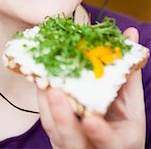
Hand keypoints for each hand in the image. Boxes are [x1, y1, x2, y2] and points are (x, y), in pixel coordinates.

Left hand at [37, 27, 145, 148]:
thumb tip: (130, 32)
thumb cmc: (122, 122)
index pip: (108, 143)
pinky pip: (47, 120)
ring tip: (43, 80)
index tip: (91, 121)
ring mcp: (70, 146)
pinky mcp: (56, 136)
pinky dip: (43, 100)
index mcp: (117, 144)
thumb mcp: (131, 104)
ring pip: (55, 131)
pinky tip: (39, 80)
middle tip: (54, 92)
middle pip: (73, 141)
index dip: (100, 133)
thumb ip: (129, 73)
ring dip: (47, 104)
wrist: (110, 141)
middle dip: (63, 118)